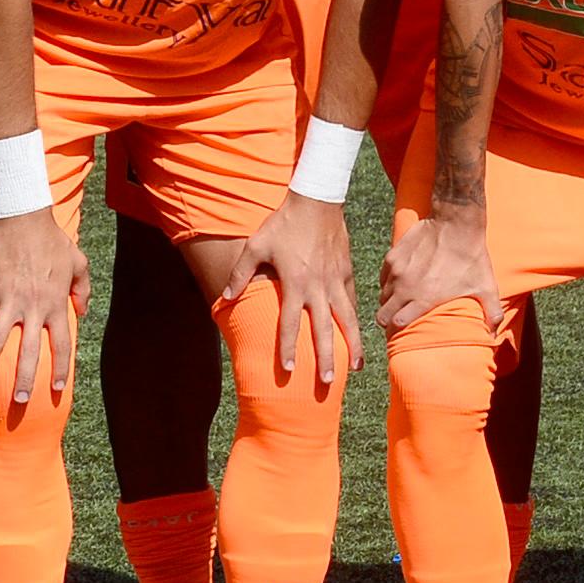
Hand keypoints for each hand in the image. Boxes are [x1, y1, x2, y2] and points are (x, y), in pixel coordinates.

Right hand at [0, 206, 88, 407]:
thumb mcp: (79, 264)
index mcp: (56, 305)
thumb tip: (82, 312)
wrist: (25, 220)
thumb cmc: (54, 242)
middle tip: (21, 401)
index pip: (62, 345)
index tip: (56, 388)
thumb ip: (83, 290)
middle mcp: (34, 308)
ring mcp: (9, 300)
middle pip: (30, 352)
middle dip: (25, 379)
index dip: (60, 369)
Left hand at [232, 191, 362, 386]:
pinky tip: (357, 334)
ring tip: (356, 367)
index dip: (287, 348)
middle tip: (327, 383)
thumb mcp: (256, 245)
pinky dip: (355, 319)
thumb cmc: (283, 224)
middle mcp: (319, 287)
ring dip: (352, 345)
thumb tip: (226, 297)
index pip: (290, 324)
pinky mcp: (348, 272)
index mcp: (295, 283)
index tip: (288, 370)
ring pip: (347, 319)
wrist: (317, 199)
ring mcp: (337, 280)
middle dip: (325, 358)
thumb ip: (241, 273)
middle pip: (324, 330)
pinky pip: (353, 301)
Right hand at [377, 205, 500, 337]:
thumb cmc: (472, 257)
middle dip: (388, 319)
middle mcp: (406, 287)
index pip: (397, 323)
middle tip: (397, 318)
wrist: (456, 223)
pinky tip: (401, 281)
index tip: (404, 328)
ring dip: (390, 301)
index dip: (399, 328)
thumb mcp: (486, 286)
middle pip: (382, 315)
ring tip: (401, 300)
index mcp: (424, 298)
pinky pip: (383, 277)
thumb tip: (495, 335)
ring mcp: (397, 271)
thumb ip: (491, 312)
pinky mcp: (393, 256)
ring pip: (382, 296)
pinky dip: (389, 282)